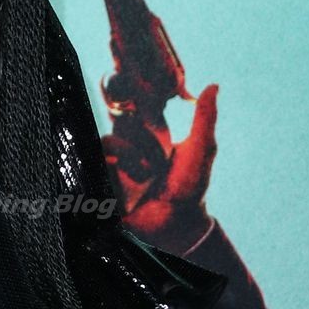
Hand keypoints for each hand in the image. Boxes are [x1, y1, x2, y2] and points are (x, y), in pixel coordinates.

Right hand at [103, 83, 218, 250]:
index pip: (131, 108)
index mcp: (146, 134)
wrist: (176, 223)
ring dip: (129, 157)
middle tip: (153, 159)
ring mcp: (113, 165)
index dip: (132, 101)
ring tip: (145, 177)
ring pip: (105, 142)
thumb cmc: (191, 186)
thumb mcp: (202, 149)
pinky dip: (112, 174)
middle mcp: (127, 146)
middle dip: (136, 139)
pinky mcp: (103, 183)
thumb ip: (205, 118)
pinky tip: (130, 185)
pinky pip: (94, 168)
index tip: (145, 110)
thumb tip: (214, 85)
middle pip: (117, 119)